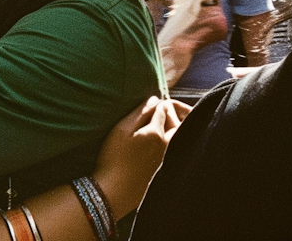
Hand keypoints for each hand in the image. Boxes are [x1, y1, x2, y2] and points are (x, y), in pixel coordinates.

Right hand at [93, 96, 190, 218]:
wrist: (114, 191)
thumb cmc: (113, 158)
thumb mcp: (121, 130)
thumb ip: (140, 112)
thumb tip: (155, 100)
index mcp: (156, 133)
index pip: (164, 109)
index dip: (158, 104)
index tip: (152, 105)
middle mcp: (168, 145)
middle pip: (176, 122)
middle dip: (171, 114)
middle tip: (160, 112)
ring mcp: (169, 159)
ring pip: (178, 137)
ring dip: (173, 128)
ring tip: (162, 126)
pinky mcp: (167, 170)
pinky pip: (176, 151)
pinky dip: (173, 143)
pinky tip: (160, 145)